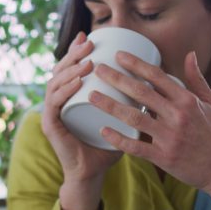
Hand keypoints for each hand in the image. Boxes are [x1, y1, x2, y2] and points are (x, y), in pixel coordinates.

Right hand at [42, 32, 122, 209]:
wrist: (92, 173)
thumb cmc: (108, 146)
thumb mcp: (122, 117)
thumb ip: (137, 100)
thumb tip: (160, 82)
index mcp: (69, 96)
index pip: (70, 67)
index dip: (76, 50)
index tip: (90, 36)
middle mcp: (57, 100)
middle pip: (60, 69)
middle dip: (73, 53)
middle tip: (89, 43)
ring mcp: (51, 112)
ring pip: (56, 82)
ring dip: (70, 69)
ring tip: (87, 61)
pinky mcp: (50, 126)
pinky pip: (54, 104)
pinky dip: (64, 91)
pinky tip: (77, 82)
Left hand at [88, 50, 210, 193]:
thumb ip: (197, 80)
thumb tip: (189, 54)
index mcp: (188, 101)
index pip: (157, 76)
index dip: (136, 64)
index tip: (118, 55)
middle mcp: (178, 116)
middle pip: (141, 93)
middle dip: (117, 79)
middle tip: (97, 69)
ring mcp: (170, 137)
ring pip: (134, 118)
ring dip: (110, 106)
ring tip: (91, 96)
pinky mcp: (164, 157)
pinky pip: (136, 147)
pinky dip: (119, 139)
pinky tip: (103, 130)